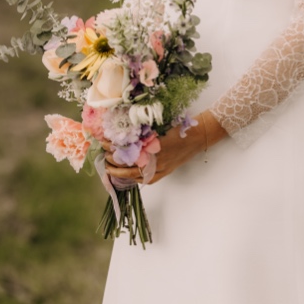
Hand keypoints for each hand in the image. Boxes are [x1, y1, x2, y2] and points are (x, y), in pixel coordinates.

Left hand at [104, 110, 227, 185]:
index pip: (126, 149)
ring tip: (109, 167)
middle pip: (128, 163)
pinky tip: (128, 176)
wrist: (199, 135)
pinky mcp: (166, 171)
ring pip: (135, 174)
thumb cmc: (181, 126)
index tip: (103, 141)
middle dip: (113, 159)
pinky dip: (136, 179)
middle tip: (104, 154)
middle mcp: (155, 158)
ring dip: (120, 172)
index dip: (113, 146)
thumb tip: (123, 129)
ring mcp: (161, 167)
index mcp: (153, 144)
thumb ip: (143, 129)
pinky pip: (148, 180)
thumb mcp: (160, 123)